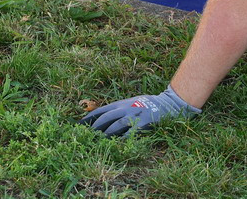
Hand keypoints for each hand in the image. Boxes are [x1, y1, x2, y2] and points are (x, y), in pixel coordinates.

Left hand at [80, 86, 200, 137]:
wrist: (167, 103)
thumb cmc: (147, 105)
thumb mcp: (131, 102)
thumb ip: (119, 109)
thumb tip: (101, 118)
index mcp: (122, 103)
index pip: (102, 110)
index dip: (90, 117)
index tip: (79, 125)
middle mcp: (127, 107)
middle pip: (107, 117)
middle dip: (95, 127)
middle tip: (86, 136)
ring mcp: (135, 115)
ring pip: (117, 125)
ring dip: (106, 134)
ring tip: (99, 142)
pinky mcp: (144, 123)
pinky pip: (131, 132)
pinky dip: (123, 139)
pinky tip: (117, 144)